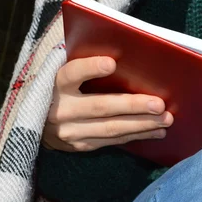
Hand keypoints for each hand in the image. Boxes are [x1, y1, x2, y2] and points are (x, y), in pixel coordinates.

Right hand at [43, 56, 173, 151]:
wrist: (35, 122)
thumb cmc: (60, 88)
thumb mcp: (64, 74)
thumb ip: (86, 66)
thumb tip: (126, 56)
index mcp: (55, 84)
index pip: (71, 73)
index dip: (90, 68)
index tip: (111, 63)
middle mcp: (60, 109)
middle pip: (100, 106)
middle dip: (132, 105)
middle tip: (159, 104)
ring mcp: (69, 131)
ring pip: (110, 128)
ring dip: (142, 124)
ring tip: (166, 119)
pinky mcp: (80, 145)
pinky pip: (112, 140)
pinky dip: (136, 135)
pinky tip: (156, 131)